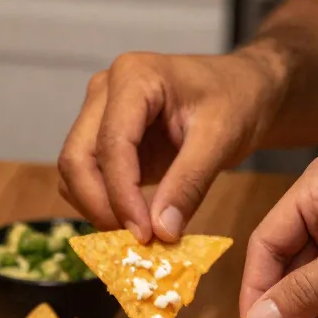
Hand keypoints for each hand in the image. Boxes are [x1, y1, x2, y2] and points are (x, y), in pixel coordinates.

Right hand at [58, 49, 282, 242]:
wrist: (243, 89)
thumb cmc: (236, 101)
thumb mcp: (221, 139)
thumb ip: (189, 183)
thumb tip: (162, 231)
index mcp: (133, 77)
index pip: (111, 144)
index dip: (122, 195)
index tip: (144, 234)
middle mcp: (103, 91)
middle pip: (77, 157)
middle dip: (100, 205)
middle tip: (134, 240)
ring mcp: (98, 113)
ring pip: (74, 171)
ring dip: (96, 207)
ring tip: (136, 232)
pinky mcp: (102, 137)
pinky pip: (86, 177)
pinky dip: (101, 203)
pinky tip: (132, 219)